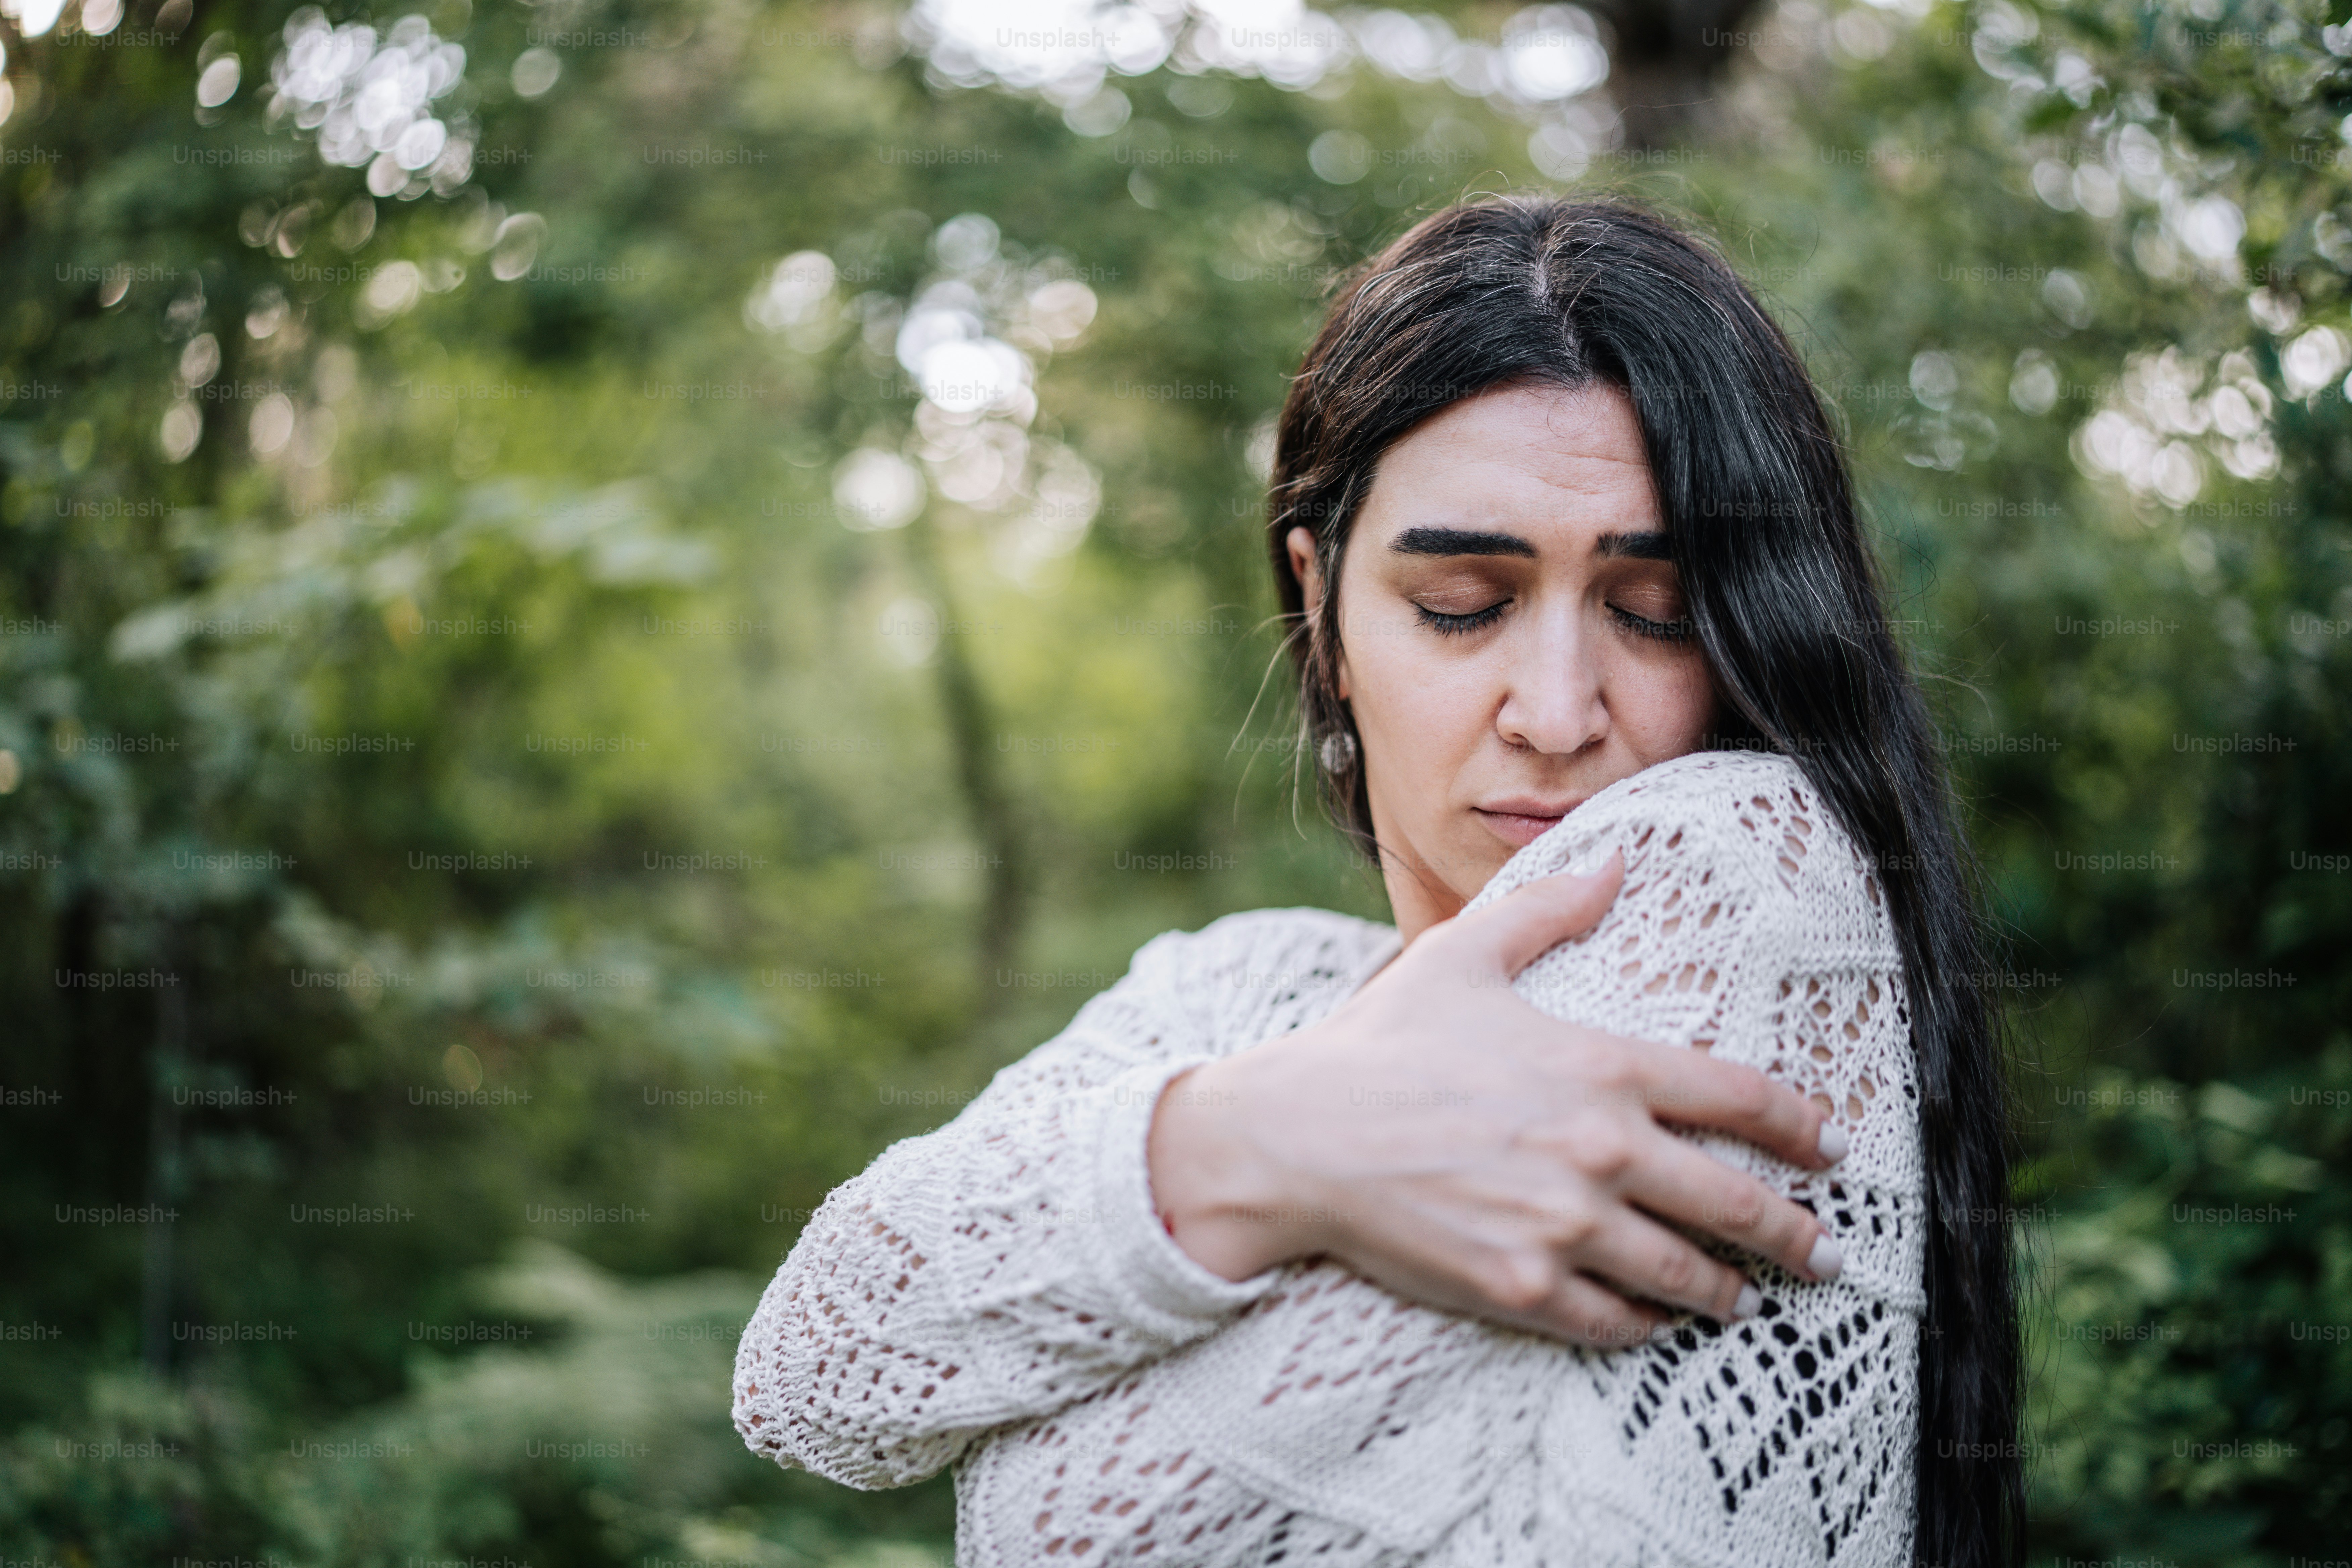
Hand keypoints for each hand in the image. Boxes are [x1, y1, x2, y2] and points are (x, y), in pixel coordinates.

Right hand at [1145, 854, 1846, 1347]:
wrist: (1296, 1136)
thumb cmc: (1381, 1042)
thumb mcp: (1464, 956)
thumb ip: (1550, 907)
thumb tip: (1614, 861)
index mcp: (1599, 1067)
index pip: (1739, 1099)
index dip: (1803, 1126)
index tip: (1835, 1148)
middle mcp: (1599, 1150)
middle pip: (1735, 1203)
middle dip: (1796, 1235)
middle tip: (1825, 1254)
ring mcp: (1563, 1227)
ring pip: (1684, 1275)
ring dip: (1730, 1291)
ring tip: (1747, 1298)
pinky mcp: (1521, 1285)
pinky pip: (1613, 1320)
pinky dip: (1646, 1325)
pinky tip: (1657, 1323)